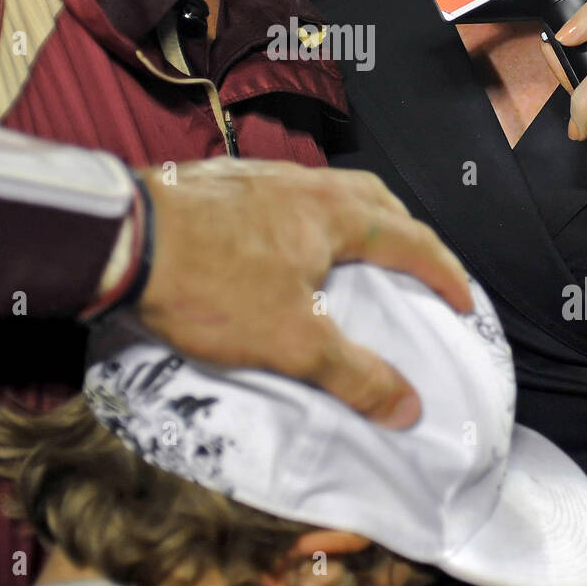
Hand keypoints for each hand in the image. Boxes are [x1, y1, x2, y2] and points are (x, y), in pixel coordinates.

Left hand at [136, 159, 472, 426]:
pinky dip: (307, 222)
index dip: (444, 273)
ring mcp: (260, 178)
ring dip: (354, 222)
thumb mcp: (291, 341)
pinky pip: (286, 199)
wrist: (123, 237)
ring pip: (327, 194)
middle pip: (374, 200)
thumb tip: (409, 407)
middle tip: (416, 268)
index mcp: (334, 212)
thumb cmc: (211, 283)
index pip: (410, 239)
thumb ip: (353, 375)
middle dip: (405, 233)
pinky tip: (284, 250)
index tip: (464, 302)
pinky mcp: (221, 184)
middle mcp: (304, 184)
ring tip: (353, 259)